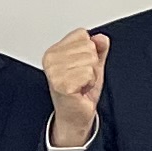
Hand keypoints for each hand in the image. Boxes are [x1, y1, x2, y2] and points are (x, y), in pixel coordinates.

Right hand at [43, 25, 109, 148]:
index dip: (89, 51)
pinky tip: (80, 90)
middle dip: (92, 65)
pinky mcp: (61, 83)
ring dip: (91, 75)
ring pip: (90, 60)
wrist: (75, 116)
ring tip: (81, 85)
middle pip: (88, 46)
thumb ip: (98, 48)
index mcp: (54, 51)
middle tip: (81, 79)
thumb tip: (101, 38)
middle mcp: (51, 59)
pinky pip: (89, 73)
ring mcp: (54, 71)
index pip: (82, 34)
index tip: (80, 67)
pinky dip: (90, 84)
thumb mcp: (92, 65)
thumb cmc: (79, 92)